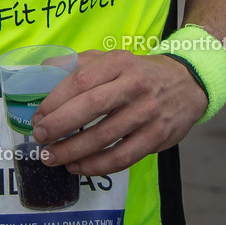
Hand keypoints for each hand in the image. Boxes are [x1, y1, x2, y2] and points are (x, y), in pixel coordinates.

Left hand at [31, 49, 207, 175]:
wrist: (187, 84)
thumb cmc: (139, 72)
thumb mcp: (113, 58)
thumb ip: (80, 63)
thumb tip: (45, 70)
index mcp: (119, 62)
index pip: (81, 79)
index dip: (56, 99)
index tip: (38, 115)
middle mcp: (134, 86)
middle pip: (91, 107)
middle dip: (60, 125)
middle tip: (39, 137)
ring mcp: (147, 113)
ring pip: (105, 136)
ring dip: (73, 150)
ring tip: (51, 157)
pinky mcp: (156, 137)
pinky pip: (122, 157)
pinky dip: (96, 165)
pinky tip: (77, 166)